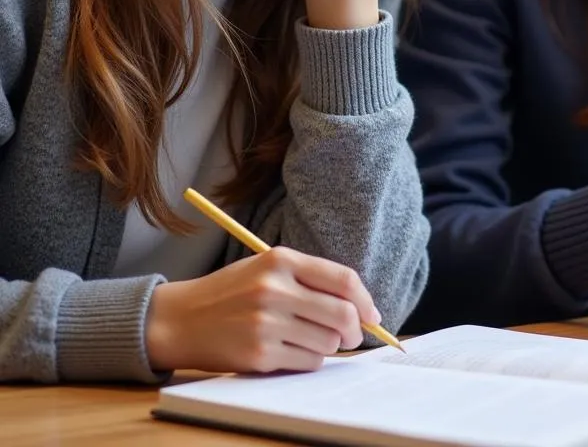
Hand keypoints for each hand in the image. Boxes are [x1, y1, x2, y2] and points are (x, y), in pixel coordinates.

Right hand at [145, 246, 380, 373]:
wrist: (181, 318)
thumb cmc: (232, 292)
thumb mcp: (268, 268)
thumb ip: (310, 280)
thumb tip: (359, 308)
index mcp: (281, 260)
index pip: (343, 279)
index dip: (365, 300)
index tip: (373, 314)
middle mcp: (275, 289)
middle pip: (342, 314)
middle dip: (356, 330)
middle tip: (353, 336)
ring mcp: (266, 323)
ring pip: (327, 342)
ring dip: (329, 346)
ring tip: (311, 340)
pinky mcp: (258, 354)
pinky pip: (306, 362)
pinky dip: (309, 360)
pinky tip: (293, 352)